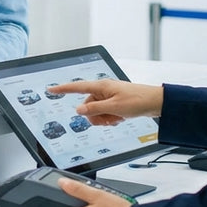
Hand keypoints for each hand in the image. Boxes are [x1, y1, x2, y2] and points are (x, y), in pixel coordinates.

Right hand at [49, 81, 163, 125]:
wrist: (156, 102)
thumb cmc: (137, 101)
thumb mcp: (114, 108)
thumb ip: (94, 109)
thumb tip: (78, 110)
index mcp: (101, 87)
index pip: (77, 87)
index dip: (62, 89)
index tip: (51, 89)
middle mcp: (103, 91)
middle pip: (87, 106)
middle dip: (95, 117)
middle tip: (109, 119)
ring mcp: (109, 97)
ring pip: (96, 112)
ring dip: (104, 119)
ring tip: (117, 119)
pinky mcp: (115, 103)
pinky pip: (105, 114)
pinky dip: (111, 119)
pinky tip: (120, 119)